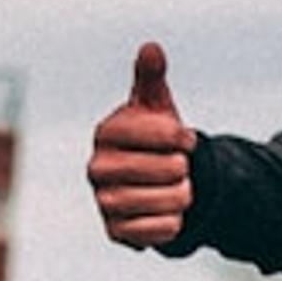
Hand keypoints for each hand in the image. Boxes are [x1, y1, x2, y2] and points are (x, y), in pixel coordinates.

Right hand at [88, 42, 195, 247]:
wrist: (152, 183)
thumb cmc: (153, 137)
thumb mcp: (156, 106)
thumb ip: (151, 78)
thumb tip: (151, 47)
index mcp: (106, 132)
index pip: (166, 135)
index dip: (183, 138)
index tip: (182, 138)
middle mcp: (97, 167)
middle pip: (171, 169)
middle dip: (185, 169)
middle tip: (175, 167)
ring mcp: (104, 201)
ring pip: (170, 201)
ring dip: (183, 196)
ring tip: (172, 188)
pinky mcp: (116, 232)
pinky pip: (162, 231)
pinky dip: (174, 223)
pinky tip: (166, 213)